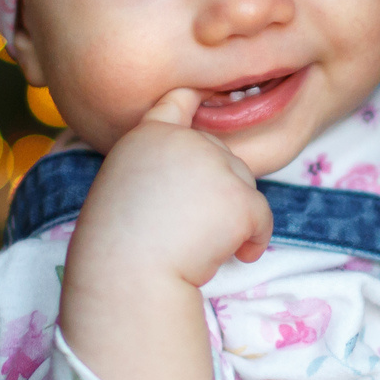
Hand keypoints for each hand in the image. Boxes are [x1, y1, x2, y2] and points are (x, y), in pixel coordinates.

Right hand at [64, 89, 275, 379]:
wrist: (124, 279)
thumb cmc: (116, 248)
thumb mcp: (122, 190)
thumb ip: (156, 169)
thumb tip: (200, 177)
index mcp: (146, 136)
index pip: (177, 100)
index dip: (194, 102)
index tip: (204, 107)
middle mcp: (183, 140)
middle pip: (222, 155)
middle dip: (218, 190)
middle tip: (189, 231)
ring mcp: (213, 165)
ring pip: (244, 185)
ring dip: (233, 217)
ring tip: (198, 246)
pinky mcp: (239, 196)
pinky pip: (263, 216)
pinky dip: (255, 239)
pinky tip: (236, 257)